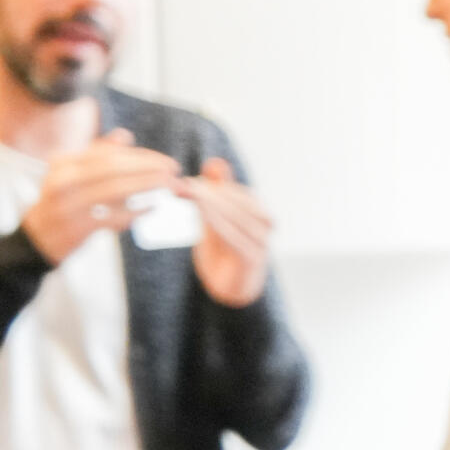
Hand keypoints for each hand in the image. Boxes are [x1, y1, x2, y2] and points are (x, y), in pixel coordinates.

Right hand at [18, 129, 179, 262]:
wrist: (38, 238)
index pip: (109, 154)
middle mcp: (62, 179)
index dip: (141, 156)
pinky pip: (111, 217)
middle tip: (174, 170)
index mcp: (64, 163)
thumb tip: (125, 135)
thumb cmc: (64, 202)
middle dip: (148, 167)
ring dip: (147, 186)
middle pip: (113, 168)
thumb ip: (97, 154)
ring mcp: (67, 204)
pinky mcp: (76, 227)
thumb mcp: (72, 174)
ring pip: (115, 190)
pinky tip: (153, 208)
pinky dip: (135, 212)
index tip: (165, 161)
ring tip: (170, 186)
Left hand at [181, 157, 273, 306]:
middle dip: (210, 193)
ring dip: (213, 204)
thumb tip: (215, 161)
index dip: (214, 185)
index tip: (187, 182)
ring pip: (239, 217)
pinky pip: (238, 238)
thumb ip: (218, 192)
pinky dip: (221, 224)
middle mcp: (265, 225)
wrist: (230, 288)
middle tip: (184, 187)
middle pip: (240, 202)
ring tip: (190, 197)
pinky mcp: (254, 260)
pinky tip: (204, 215)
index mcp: (258, 212)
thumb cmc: (224, 251)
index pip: (238, 193)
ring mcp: (262, 243)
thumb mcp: (216, 217)